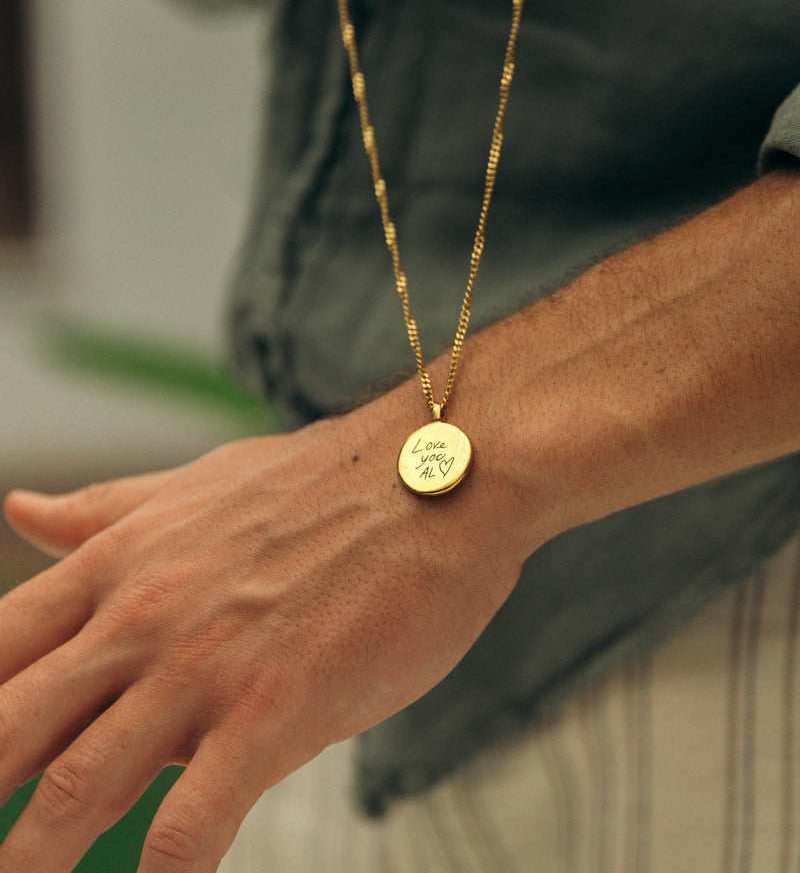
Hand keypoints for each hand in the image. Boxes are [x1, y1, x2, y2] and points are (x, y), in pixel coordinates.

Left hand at [0, 400, 522, 871]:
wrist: (438, 478)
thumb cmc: (329, 481)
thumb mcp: (196, 484)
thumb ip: (104, 510)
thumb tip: (20, 507)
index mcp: (118, 562)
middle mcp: (141, 616)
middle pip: (10, 730)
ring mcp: (204, 666)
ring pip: (77, 791)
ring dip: (32, 861)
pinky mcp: (276, 710)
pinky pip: (191, 824)